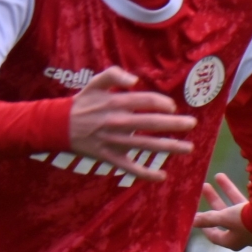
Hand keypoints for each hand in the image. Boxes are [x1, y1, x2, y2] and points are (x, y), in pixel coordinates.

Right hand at [67, 67, 193, 181]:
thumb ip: (114, 75)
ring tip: (188, 148)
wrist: (59, 126)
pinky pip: (130, 168)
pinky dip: (146, 174)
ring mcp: (114, 142)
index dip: (162, 103)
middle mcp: (117, 122)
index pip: (146, 101)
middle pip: (151, 123)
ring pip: (146, 146)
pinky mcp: (110, 158)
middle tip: (191, 124)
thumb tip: (134, 81)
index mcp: (115, 103)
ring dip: (169, 147)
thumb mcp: (94, 83)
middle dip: (174, 124)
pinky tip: (162, 176)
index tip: (172, 107)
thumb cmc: (83, 103)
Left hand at [194, 173, 251, 250]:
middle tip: (205, 186)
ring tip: (218, 175)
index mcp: (233, 241)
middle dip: (214, 201)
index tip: (198, 217)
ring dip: (226, 191)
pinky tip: (239, 180)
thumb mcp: (224, 218)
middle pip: (223, 218)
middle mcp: (243, 235)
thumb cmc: (248, 220)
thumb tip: (189, 221)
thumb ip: (207, 218)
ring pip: (235, 207)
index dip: (205, 227)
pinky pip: (247, 202)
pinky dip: (239, 192)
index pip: (215, 236)